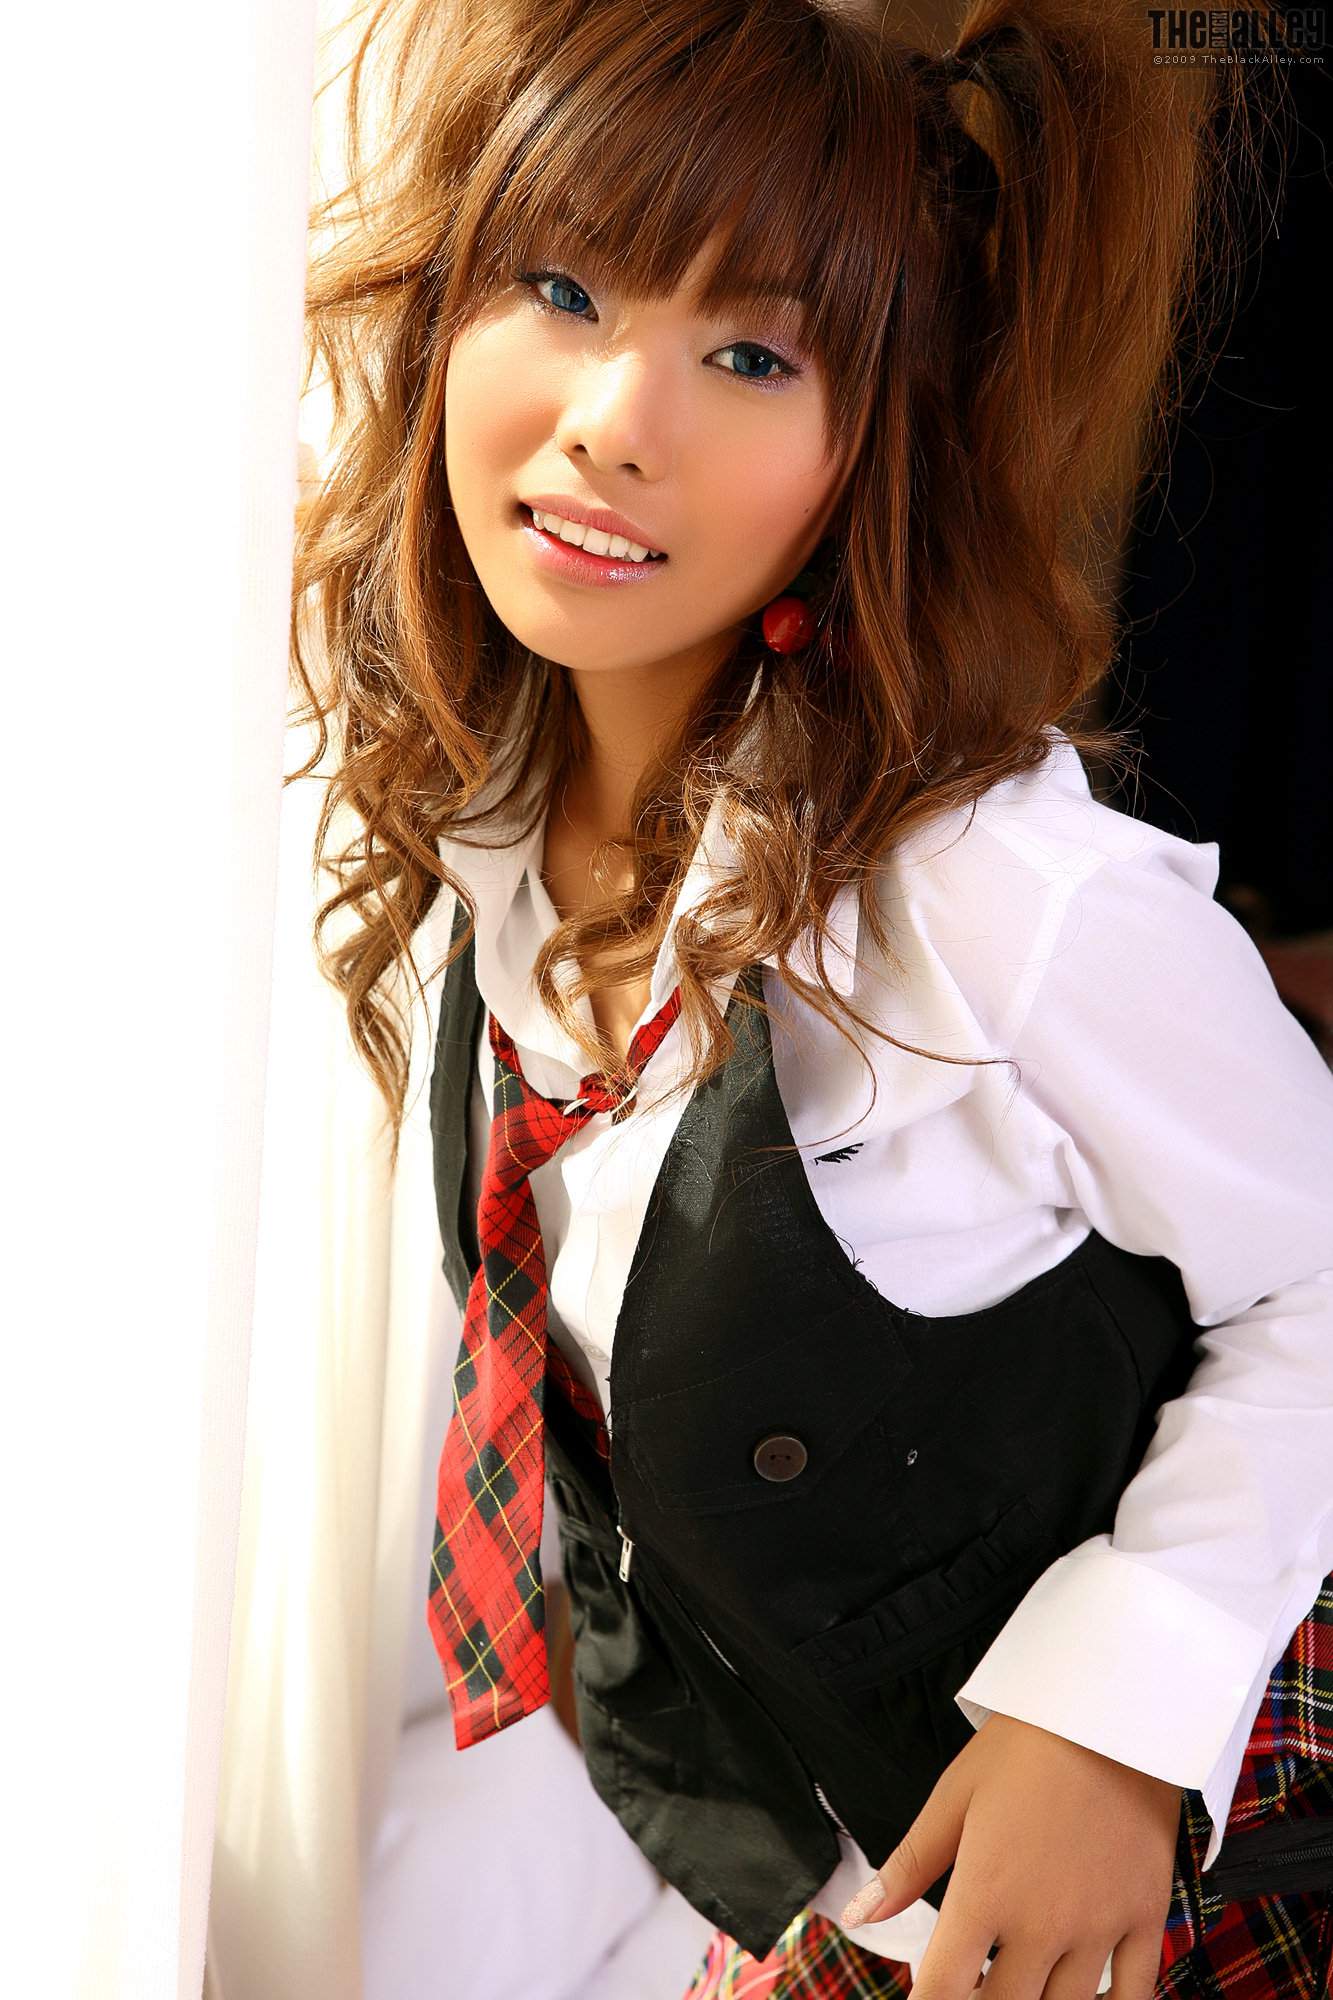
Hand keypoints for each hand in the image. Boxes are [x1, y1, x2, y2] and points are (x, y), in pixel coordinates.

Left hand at [837, 1713, 1181, 1997]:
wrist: (1108, 1709)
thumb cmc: (1022, 1747)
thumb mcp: (954, 1797)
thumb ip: (908, 1866)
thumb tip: (858, 1917)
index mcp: (985, 1893)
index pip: (945, 1990)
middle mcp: (1041, 1924)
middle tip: (972, 1986)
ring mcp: (1098, 1925)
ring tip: (1019, 1985)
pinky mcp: (1144, 1916)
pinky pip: (1132, 1995)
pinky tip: (1085, 1998)